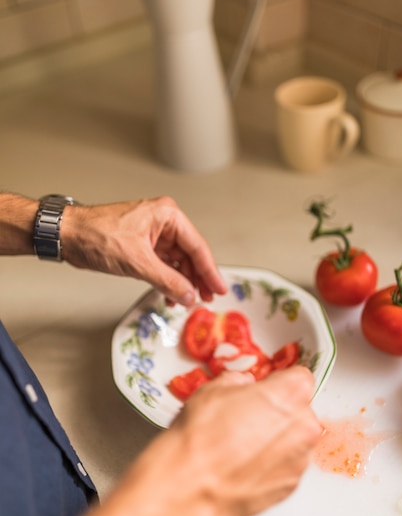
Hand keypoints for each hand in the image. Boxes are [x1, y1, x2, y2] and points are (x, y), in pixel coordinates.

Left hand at [61, 196, 226, 305]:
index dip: (210, 271)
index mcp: (166, 215)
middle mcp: (163, 222)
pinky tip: (171, 294)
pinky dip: (168, 280)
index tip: (218, 288)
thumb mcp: (137, 261)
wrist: (68, 235)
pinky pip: (164, 265)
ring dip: (182, 282)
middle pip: (190, 255)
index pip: (197, 246)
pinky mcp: (143, 246)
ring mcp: (153, 234)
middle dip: (197, 278)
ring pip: (177, 262)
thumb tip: (188, 294)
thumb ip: (167, 280)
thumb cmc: (94, 234)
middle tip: (206, 298)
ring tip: (188, 300)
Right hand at [169, 365, 320, 515]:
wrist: (190, 485)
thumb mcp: (213, 389)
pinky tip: (243, 463)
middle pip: (299, 410)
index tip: (265, 388)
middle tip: (246, 416)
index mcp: (290, 393)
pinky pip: (286, 465)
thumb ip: (238, 382)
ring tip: (240, 444)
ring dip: (275, 439)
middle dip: (277, 411)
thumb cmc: (201, 438)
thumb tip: (240, 386)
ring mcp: (300, 459)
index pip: (299, 377)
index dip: (278, 382)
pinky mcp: (291, 485)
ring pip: (294, 440)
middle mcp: (303, 426)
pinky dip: (270, 463)